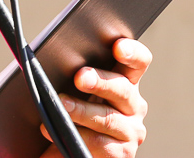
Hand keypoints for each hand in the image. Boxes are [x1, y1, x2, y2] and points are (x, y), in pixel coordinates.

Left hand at [40, 38, 149, 157]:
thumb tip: (55, 58)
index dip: (132, 52)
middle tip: (80, 77)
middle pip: (122, 88)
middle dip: (100, 81)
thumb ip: (76, 73)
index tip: (118, 46)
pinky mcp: (122, 154)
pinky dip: (79, 136)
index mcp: (125, 81)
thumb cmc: (72, 110)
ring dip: (82, 111)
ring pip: (108, 118)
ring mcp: (130, 131)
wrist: (70, 145)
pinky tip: (59, 131)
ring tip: (61, 104)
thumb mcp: (75, 89)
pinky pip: (101, 144)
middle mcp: (133, 105)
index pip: (138, 63)